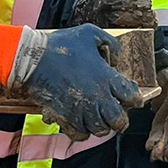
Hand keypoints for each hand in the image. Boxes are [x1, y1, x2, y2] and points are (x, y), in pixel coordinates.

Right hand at [11, 25, 142, 140]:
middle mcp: (97, 98)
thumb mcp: (90, 33)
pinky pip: (81, 135)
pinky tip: (82, 122)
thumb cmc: (60, 45)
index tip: (132, 98)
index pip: (132, 96)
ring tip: (99, 117)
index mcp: (106, 77)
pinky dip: (84, 131)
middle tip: (117, 113)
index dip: (136, 98)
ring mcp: (81, 110)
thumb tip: (116, 58)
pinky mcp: (65, 118)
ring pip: (101, 130)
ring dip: (102, 125)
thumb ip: (109, 43)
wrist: (32, 59)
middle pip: (119, 121)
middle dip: (121, 119)